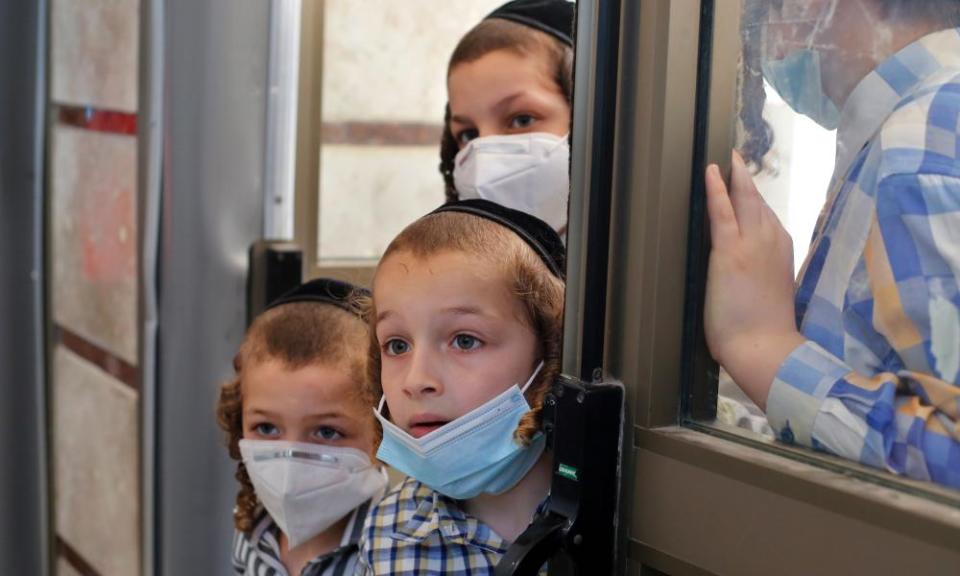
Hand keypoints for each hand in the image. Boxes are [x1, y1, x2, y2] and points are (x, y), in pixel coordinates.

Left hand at [704, 151, 804, 409]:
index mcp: (783, 252)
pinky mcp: (731, 252)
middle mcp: (773, 240)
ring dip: (736, 178)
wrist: (765, 347)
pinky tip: (711, 171)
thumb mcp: (771, 292)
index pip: (768, 217)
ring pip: (745, 201)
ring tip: (728, 158)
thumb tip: (752, 269)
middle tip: (737, 157)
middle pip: (758, 203)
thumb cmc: (766, 331)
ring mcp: (753, 244)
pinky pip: (723, 211)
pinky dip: (717, 189)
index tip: (749, 182)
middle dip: (747, 180)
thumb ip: (764, 273)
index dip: (756, 199)